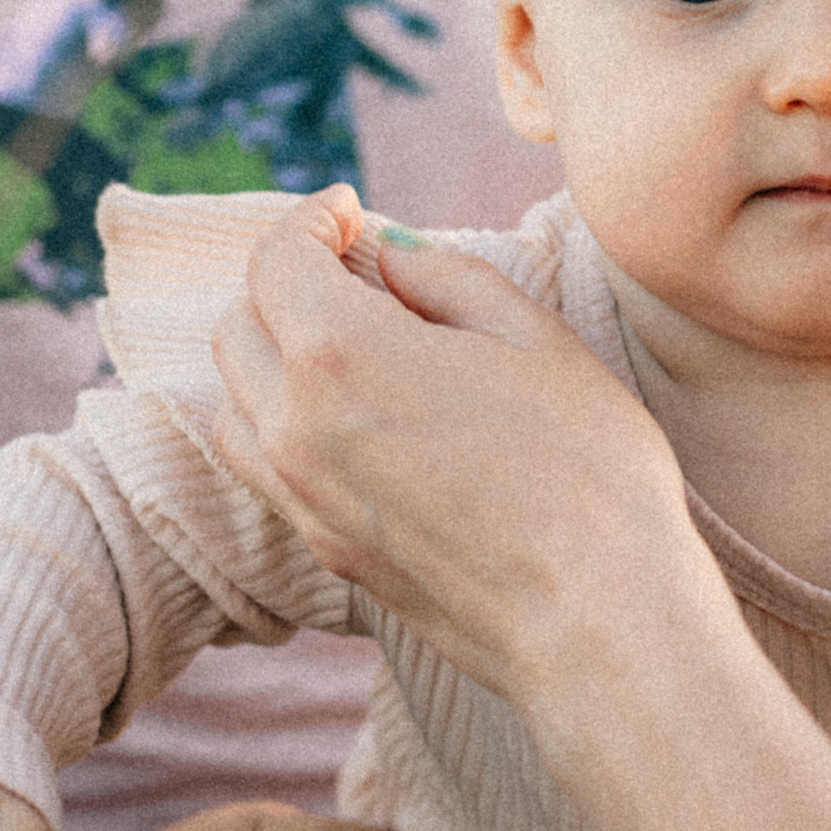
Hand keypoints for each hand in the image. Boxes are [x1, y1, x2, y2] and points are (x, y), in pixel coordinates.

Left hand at [210, 189, 698, 698]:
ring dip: (269, 350)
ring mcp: (300, 495)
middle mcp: (295, 423)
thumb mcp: (534, 339)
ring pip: (233, 397)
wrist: (596, 619)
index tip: (348, 211)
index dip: (310, 219)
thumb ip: (446, 280)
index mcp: (341, 352)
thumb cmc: (588, 470)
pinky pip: (257, 462)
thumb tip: (387, 257)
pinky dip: (272, 417)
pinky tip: (333, 413)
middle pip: (241, 323)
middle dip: (285, 279)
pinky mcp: (321, 548)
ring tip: (337, 338)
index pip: (277, 259)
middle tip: (348, 266)